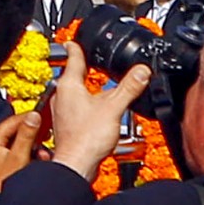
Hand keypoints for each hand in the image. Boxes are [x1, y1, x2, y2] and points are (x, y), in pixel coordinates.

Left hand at [0, 111, 44, 196]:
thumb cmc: (4, 187)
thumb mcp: (20, 157)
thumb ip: (27, 135)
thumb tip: (33, 116)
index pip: (11, 122)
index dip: (27, 118)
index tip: (42, 116)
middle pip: (15, 133)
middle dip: (32, 137)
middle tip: (45, 136)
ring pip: (18, 146)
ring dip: (32, 149)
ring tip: (41, 156)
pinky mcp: (0, 168)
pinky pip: (16, 156)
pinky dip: (28, 158)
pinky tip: (36, 164)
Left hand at [46, 44, 150, 179]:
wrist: (77, 164)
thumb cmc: (87, 138)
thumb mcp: (114, 107)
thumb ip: (129, 88)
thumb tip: (142, 71)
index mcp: (69, 86)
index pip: (73, 58)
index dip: (76, 47)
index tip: (75, 40)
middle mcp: (61, 96)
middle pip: (72, 75)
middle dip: (82, 67)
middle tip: (90, 59)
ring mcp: (61, 111)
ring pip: (74, 92)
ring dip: (85, 87)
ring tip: (96, 83)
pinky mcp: (66, 125)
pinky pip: (76, 107)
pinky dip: (86, 103)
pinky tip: (96, 110)